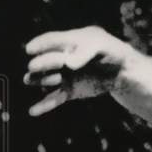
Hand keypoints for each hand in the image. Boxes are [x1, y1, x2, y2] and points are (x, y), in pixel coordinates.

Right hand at [23, 26, 137, 116]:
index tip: (29, 49)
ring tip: (54, 80)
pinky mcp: (68, 91)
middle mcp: (61, 59)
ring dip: (42, 80)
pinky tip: (33, 111)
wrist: (122, 71)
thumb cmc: (112, 52)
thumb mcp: (102, 46)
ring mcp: (63, 76)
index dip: (39, 44)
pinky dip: (44, 105)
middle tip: (35, 66)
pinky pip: (54, 99)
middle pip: (46, 61)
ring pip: (45, 80)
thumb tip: (69, 64)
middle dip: (41, 64)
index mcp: (68, 42)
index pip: (50, 41)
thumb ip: (86, 52)